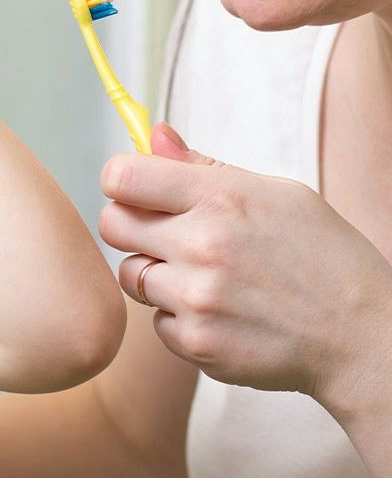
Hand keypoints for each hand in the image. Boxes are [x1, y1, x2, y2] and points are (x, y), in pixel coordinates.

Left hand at [99, 122, 391, 415]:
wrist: (365, 336)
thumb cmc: (321, 255)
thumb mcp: (274, 192)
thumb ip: (201, 165)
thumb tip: (152, 135)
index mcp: (220, 196)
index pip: (122, 176)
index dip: (122, 181)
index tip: (136, 190)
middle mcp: (202, 245)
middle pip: (112, 224)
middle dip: (131, 226)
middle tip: (166, 234)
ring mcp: (196, 298)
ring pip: (130, 275)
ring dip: (155, 274)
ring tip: (202, 276)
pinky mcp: (196, 342)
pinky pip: (155, 321)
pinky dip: (178, 317)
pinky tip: (219, 311)